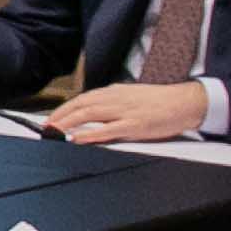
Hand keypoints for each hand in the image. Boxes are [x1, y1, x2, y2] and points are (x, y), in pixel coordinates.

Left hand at [51, 80, 209, 143]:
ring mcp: (125, 111)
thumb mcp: (131, 98)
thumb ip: (112, 104)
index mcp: (114, 92)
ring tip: (54, 131)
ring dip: (68, 123)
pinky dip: (90, 133)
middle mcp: (116, 98)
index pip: (82, 99)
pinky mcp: (135, 124)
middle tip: (45, 127)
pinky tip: (77, 138)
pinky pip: (108, 129)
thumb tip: (92, 113)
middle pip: (80, 104)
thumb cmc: (160, 102)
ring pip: (89, 113)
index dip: (64, 109)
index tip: (50, 119)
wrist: (185, 102)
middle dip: (60, 116)